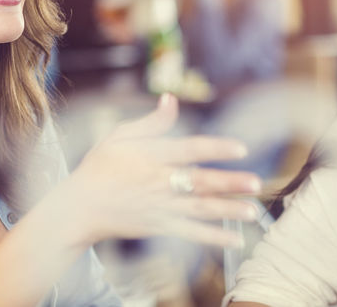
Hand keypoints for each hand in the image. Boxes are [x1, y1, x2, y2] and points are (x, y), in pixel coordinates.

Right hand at [66, 94, 261, 247]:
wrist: (80, 206)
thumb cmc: (100, 167)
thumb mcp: (119, 136)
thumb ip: (151, 122)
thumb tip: (171, 99)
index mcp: (151, 156)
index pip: (189, 150)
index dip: (216, 148)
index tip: (241, 149)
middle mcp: (158, 182)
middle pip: (199, 182)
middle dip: (229, 183)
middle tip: (256, 183)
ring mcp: (160, 207)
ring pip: (200, 210)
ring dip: (228, 211)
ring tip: (253, 210)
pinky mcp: (159, 227)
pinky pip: (191, 234)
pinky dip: (213, 237)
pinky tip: (235, 239)